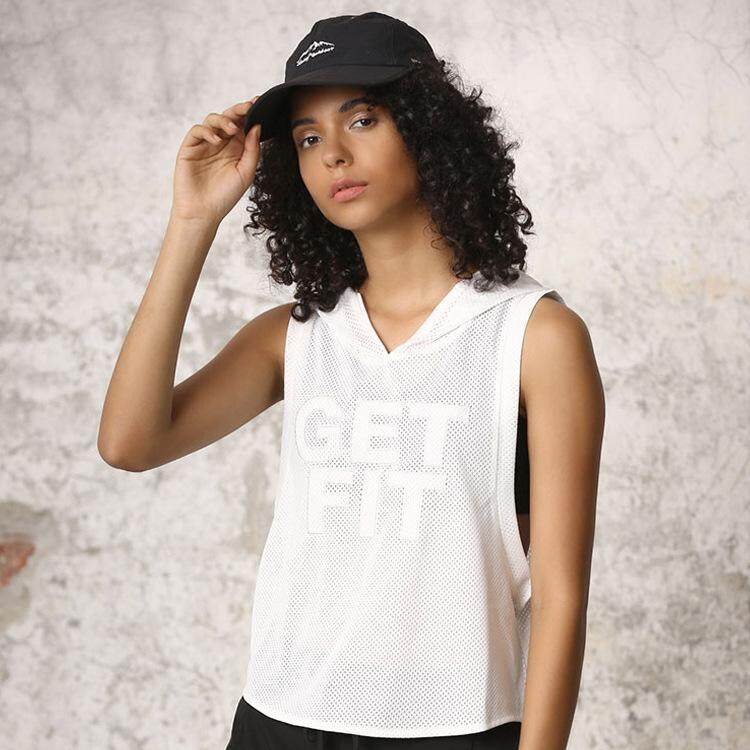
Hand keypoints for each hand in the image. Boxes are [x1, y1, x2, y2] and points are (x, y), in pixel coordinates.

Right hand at [170, 97, 261, 224]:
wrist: (203, 212)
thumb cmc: (225, 196)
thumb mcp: (246, 173)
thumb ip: (252, 150)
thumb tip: (256, 126)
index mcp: (236, 149)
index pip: (243, 125)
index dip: (250, 113)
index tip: (259, 102)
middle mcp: (221, 144)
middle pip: (229, 118)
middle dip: (238, 110)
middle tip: (248, 106)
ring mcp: (205, 144)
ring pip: (213, 120)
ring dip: (223, 120)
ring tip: (232, 129)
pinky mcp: (190, 148)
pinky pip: (197, 130)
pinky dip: (207, 131)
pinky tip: (217, 140)